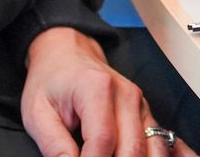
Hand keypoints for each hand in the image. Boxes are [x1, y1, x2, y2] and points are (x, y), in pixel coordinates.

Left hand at [22, 28, 199, 156]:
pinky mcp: (145, 114)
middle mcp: (126, 95)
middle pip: (132, 149)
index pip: (102, 141)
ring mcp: (140, 104)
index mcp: (97, 88)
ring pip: (153, 149)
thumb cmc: (52, 81)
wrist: (67, 53)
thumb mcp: (37, 112)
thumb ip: (54, 145)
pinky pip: (161, 141)